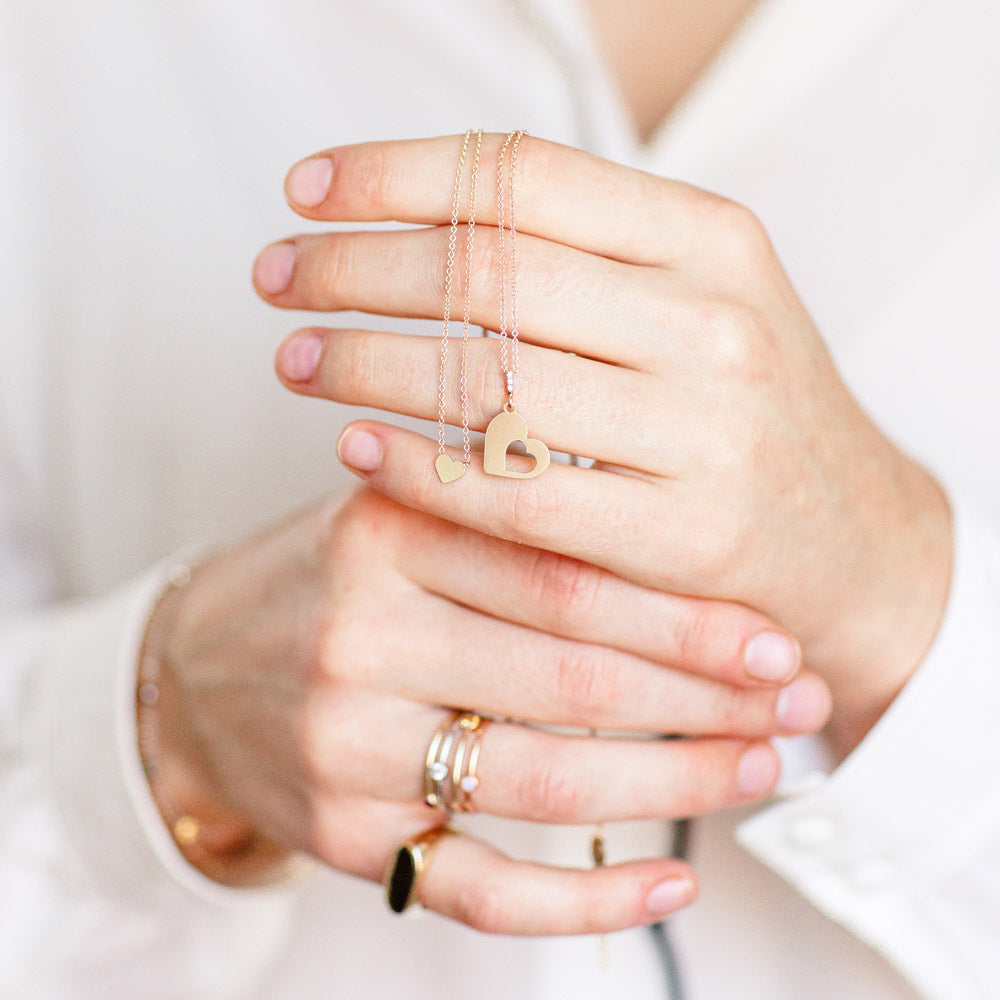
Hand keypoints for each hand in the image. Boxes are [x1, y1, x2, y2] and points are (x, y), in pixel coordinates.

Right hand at [144, 487, 827, 932]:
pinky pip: (482, 888)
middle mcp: (361, 639)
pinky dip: (589, 898)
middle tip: (796, 702)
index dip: (683, 613)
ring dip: (674, 783)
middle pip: (573, 680)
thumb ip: (507, 514)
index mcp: (385, 533)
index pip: (564, 577)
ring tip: (758, 768)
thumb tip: (677, 539)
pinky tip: (672, 877)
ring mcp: (349, 750)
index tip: (773, 633)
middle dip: (706, 697)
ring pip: (548, 782)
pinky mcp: (351, 838)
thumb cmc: (333, 582)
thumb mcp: (400, 514)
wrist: (202, 668)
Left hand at [256, 134, 951, 754]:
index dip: (395, 174)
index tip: (308, 189)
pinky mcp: (684, 536)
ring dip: (367, 362)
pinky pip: (517, 495)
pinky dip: (420, 469)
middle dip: (355, 266)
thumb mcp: (699, 302)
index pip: (522, 176)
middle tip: (278, 277)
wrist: (854, 544)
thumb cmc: (751, 415)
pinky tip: (354, 448)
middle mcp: (713, 322)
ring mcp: (706, 431)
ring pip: (491, 382)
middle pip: (489, 272)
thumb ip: (587, 258)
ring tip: (300, 357)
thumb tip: (420, 219)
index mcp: (712, 240)